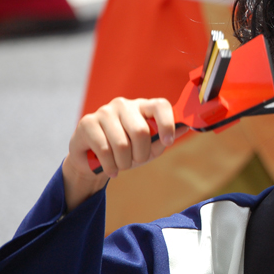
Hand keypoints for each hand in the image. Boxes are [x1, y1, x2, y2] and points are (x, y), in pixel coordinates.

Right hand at [61, 98, 187, 211]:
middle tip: (137, 160)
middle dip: (141, 154)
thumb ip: (165, 138)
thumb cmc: (127, 151)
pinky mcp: (87, 123)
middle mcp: (124, 105)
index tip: (168, 142)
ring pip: (121, 144)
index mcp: (143, 107)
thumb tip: (187, 126)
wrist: (94, 160)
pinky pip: (104, 150)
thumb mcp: (149, 147)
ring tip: (122, 165)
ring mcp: (104, 112)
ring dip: (124, 163)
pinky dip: (110, 166)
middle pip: (141, 131)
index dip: (167, 123)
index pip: (160, 105)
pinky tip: (110, 168)